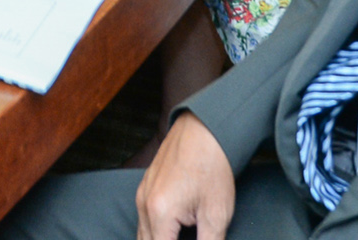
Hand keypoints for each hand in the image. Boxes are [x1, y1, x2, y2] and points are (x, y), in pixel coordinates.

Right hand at [135, 112, 235, 239]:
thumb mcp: (216, 214)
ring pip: (141, 235)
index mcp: (159, 214)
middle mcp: (143, 205)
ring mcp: (142, 194)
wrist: (205, 129)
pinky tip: (172, 235)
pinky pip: (143, 220)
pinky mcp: (145, 187)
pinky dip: (155, 234)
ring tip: (180, 237)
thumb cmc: (212, 167)